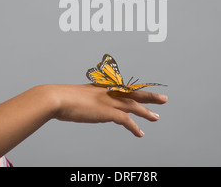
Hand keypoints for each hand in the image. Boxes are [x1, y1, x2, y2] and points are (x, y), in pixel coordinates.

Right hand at [47, 84, 167, 136]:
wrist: (57, 98)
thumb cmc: (62, 99)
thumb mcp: (76, 96)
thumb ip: (85, 101)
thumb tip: (87, 107)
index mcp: (102, 87)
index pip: (124, 88)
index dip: (135, 90)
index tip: (144, 91)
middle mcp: (108, 92)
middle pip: (134, 93)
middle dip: (150, 96)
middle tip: (163, 99)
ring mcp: (108, 101)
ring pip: (134, 105)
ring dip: (147, 112)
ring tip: (156, 118)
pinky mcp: (107, 112)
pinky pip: (126, 120)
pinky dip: (134, 127)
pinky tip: (140, 133)